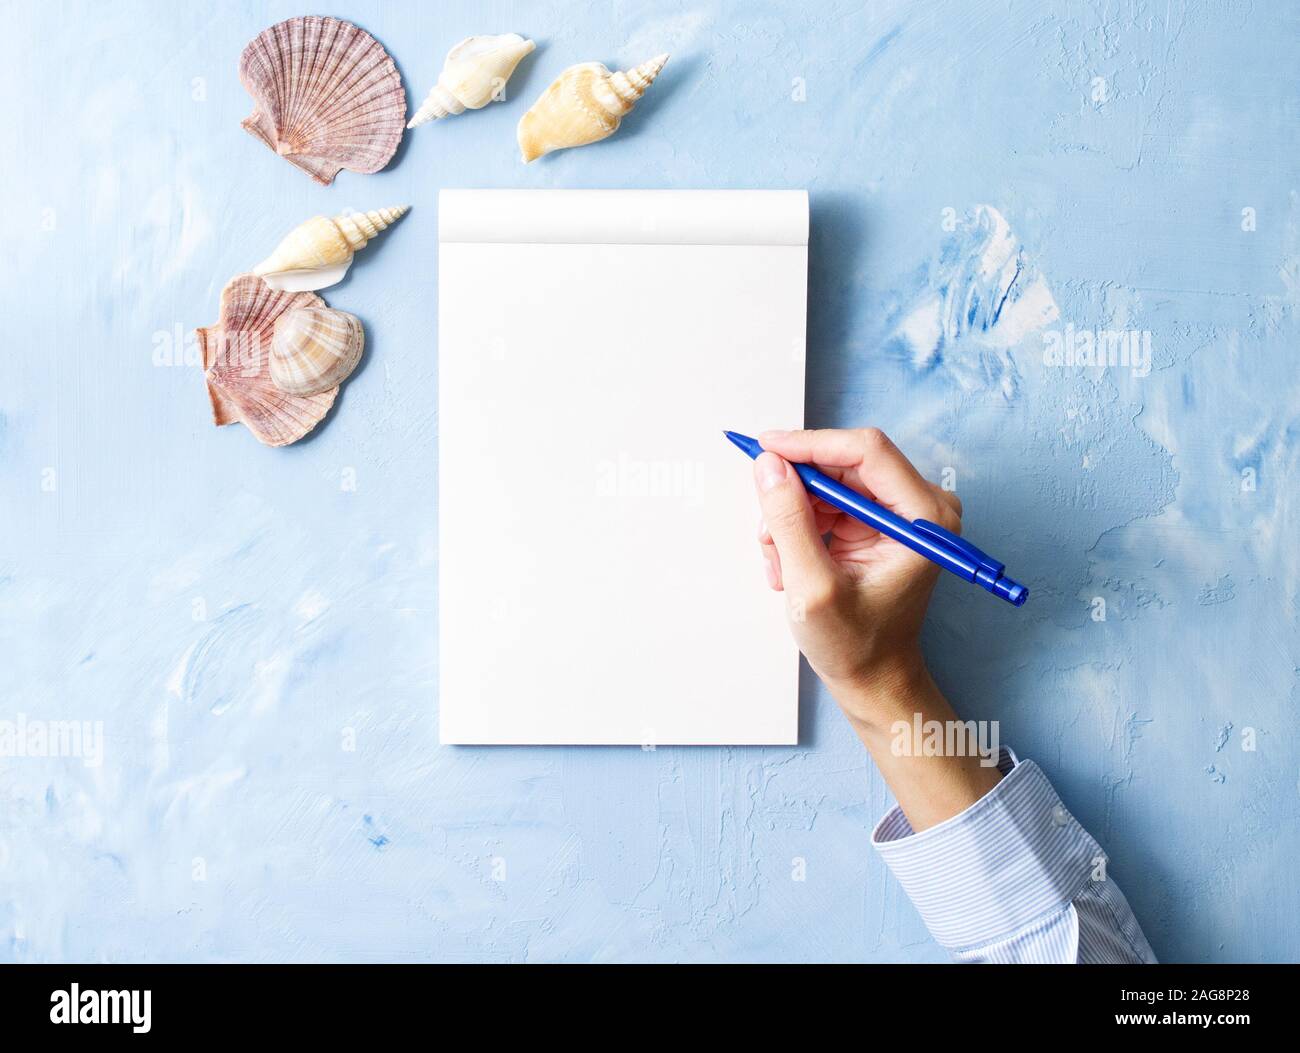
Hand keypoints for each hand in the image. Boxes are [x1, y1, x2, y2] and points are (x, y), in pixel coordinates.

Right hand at [752, 427, 962, 727]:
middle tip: (769, 534)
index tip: (765, 449)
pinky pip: (825, 502)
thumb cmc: (858, 645)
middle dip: (796, 494)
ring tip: (779, 565)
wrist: (874, 677)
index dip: (810, 444)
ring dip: (792, 518)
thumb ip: (790, 521)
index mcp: (924, 518)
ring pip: (826, 483)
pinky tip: (789, 565)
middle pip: (842, 463)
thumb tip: (769, 466)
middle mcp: (919, 506)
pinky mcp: (876, 521)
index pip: (865, 451)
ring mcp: (897, 512)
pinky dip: (799, 528)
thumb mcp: (813, 587)